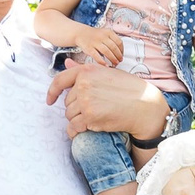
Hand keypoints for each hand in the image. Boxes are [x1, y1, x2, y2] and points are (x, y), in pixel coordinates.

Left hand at [47, 60, 168, 138]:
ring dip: (78, 120)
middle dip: (77, 108)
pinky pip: (73, 128)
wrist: (144, 106)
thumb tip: (66, 63)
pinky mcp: (90, 118)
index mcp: (87, 71)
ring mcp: (86, 101)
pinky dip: (76, 132)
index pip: (60, 80)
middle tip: (95, 110)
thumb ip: (84, 70)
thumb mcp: (107, 73)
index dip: (52, 92)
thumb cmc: (129, 89)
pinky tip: (83, 131)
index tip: (49, 100)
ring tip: (95, 118)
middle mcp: (84, 85)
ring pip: (70, 115)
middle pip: (67, 102)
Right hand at [77, 23, 127, 65]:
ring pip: (107, 51)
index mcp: (108, 32)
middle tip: (119, 61)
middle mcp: (102, 36)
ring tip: (115, 63)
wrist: (81, 33)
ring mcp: (95, 42)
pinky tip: (105, 65)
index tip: (122, 55)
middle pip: (114, 47)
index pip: (119, 42)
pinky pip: (96, 56)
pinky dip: (102, 61)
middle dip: (118, 56)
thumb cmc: (95, 36)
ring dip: (112, 59)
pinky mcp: (89, 48)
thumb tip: (120, 53)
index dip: (122, 50)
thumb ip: (112, 41)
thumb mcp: (105, 34)